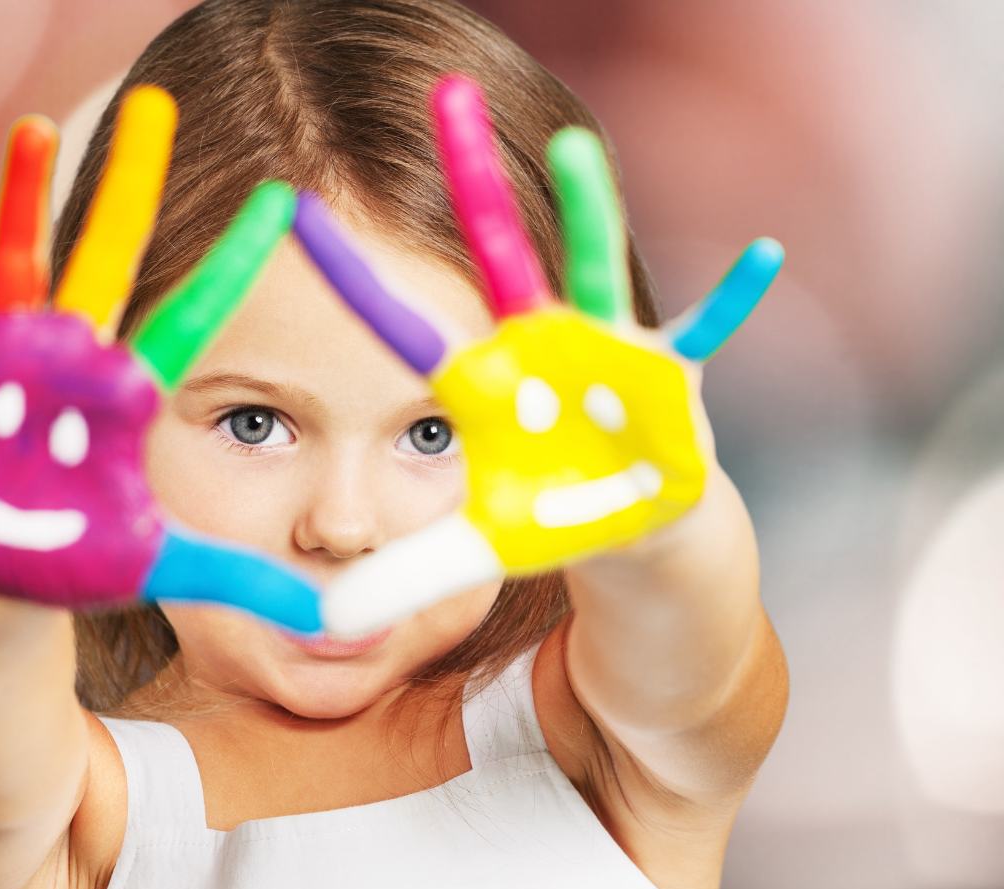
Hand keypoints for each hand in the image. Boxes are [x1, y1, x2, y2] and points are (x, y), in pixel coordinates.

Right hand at [0, 86, 320, 632]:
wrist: (9, 574)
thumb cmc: (87, 559)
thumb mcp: (169, 565)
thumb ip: (243, 578)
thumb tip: (331, 620)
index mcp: (131, 394)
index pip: (195, 315)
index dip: (233, 262)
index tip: (280, 203)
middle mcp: (77, 358)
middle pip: (111, 257)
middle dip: (132, 185)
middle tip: (158, 107)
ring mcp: (12, 360)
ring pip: (22, 262)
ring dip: (23, 196)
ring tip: (39, 126)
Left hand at [293, 74, 781, 634]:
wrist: (629, 520)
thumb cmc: (549, 515)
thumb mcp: (475, 551)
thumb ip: (405, 578)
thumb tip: (325, 626)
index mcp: (480, 380)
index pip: (403, 326)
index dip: (352, 279)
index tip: (292, 211)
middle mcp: (536, 344)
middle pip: (498, 253)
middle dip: (473, 179)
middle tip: (443, 94)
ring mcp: (603, 352)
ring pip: (592, 270)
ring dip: (587, 213)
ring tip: (573, 147)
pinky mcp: (667, 377)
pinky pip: (705, 334)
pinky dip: (732, 300)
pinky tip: (765, 253)